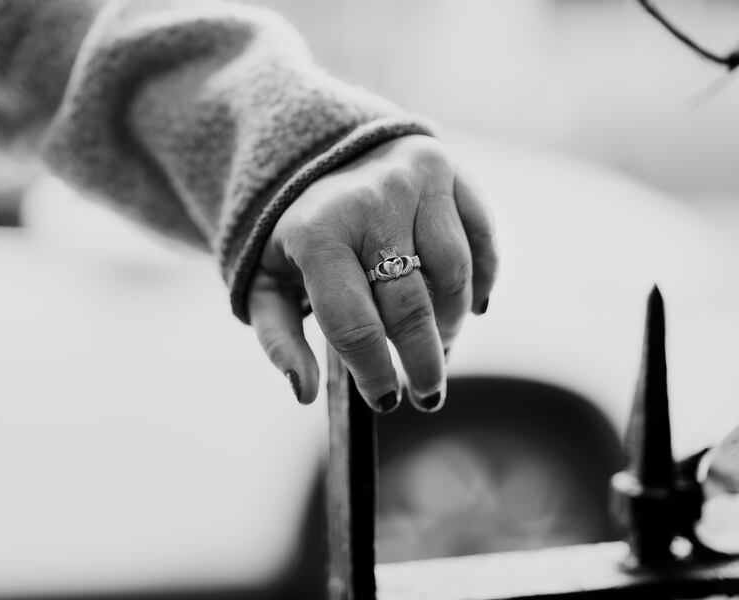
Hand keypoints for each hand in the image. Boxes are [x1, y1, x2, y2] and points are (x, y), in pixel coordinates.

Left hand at [247, 135, 497, 411]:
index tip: (385, 400)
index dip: (374, 372)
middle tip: (427, 394)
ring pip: (454, 274)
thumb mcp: (264, 283)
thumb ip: (278, 338)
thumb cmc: (293, 231)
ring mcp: (415, 181)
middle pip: (411, 307)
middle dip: (424, 363)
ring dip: (452, 324)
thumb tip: (304, 391)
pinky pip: (482, 236)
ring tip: (440, 347)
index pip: (355, 325)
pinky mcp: (448, 169)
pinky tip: (469, 307)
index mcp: (318, 235)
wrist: (316, 148)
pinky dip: (482, 278)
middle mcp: (371, 202)